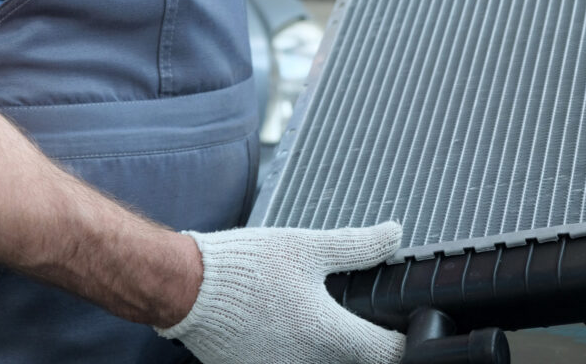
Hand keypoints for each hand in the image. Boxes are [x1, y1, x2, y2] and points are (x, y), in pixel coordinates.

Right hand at [156, 222, 405, 363]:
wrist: (186, 288)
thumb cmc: (244, 267)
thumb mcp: (307, 248)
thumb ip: (357, 246)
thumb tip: (394, 235)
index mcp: (330, 335)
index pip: (389, 353)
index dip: (400, 337)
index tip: (396, 323)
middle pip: (355, 361)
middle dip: (358, 340)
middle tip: (349, 312)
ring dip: (324, 348)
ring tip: (306, 317)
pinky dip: (293, 352)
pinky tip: (281, 327)